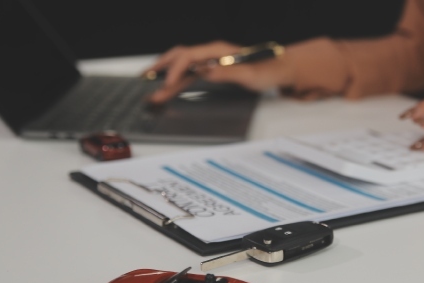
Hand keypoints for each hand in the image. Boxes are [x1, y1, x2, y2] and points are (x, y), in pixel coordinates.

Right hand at [145, 41, 295, 103]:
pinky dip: (177, 82)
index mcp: (218, 51)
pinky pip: (190, 74)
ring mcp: (211, 62)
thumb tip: (206, 71)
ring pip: (182, 67)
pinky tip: (168, 90)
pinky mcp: (212, 70)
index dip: (176, 69)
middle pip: (179, 56)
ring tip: (151, 89)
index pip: (189, 56)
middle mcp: (211, 54)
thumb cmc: (267, 71)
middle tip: (145, 78)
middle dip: (161, 67)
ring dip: (166, 77)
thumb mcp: (249, 75)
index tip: (168, 83)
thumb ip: (227, 73)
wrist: (278, 70)